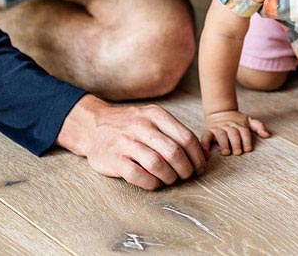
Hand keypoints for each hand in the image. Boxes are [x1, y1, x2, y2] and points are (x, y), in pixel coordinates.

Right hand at [59, 96, 207, 190]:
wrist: (92, 127)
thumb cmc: (129, 127)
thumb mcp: (152, 120)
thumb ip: (176, 134)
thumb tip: (205, 155)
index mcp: (154, 114)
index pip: (186, 138)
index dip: (197, 157)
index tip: (199, 168)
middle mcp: (139, 126)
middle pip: (175, 153)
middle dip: (186, 170)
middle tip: (185, 176)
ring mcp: (124, 142)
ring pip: (158, 165)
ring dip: (169, 178)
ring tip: (169, 179)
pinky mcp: (113, 158)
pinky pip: (138, 176)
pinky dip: (151, 183)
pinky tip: (153, 182)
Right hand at [202, 110, 270, 155]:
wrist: (219, 111)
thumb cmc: (236, 120)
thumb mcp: (249, 120)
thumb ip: (258, 126)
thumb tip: (267, 135)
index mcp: (239, 124)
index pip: (244, 132)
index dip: (246, 141)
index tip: (248, 149)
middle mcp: (228, 126)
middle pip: (233, 134)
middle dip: (235, 143)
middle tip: (238, 152)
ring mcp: (217, 128)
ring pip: (220, 135)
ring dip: (223, 144)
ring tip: (226, 152)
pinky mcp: (208, 131)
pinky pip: (205, 137)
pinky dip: (205, 145)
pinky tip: (206, 152)